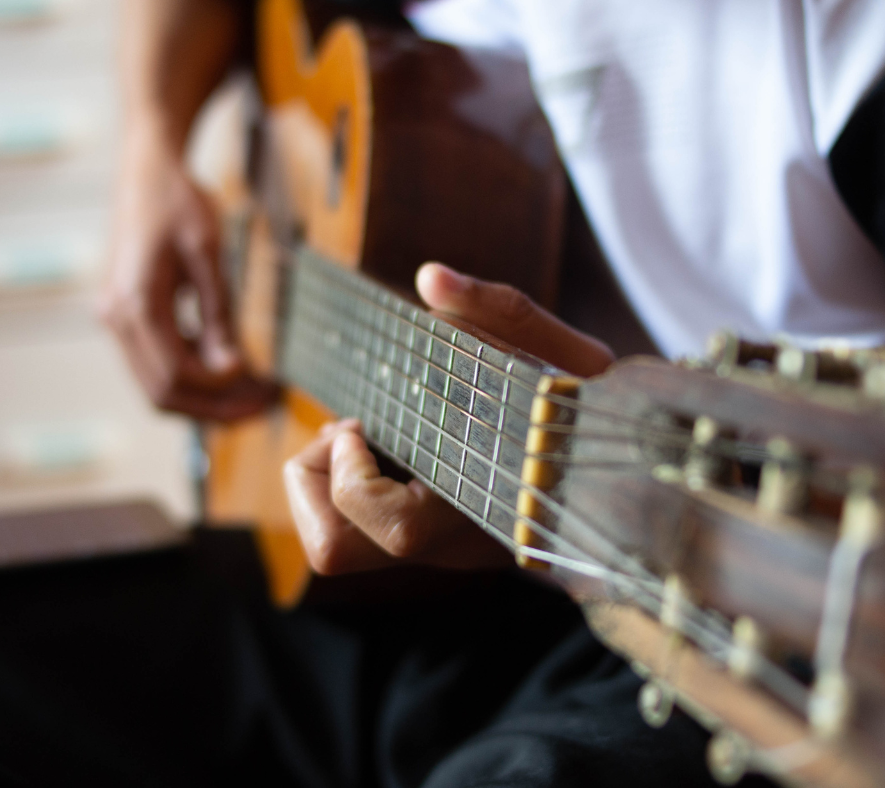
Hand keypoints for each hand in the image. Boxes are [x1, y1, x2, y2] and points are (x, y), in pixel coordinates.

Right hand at [101, 129, 274, 420]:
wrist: (148, 168)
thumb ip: (218, 313)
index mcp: (135, 302)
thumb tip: (231, 368)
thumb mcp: (208, 253)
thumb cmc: (179, 201)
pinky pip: (158, 364)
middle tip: (265, 405)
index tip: (261, 380)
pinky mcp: (127, 318)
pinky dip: (195, 377)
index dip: (221, 387)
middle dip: (217, 407)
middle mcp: (116, 318)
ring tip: (256, 395)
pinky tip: (233, 371)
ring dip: (207, 399)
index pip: (177, 373)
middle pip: (164, 393)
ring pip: (159, 387)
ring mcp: (116, 320)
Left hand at [283, 263, 613, 574]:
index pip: (391, 527)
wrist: (620, 480)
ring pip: (334, 548)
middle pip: (333, 554)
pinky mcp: (426, 542)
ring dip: (322, 484)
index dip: (351, 474)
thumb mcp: (567, 355)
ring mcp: (434, 551)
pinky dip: (342, 485)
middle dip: (311, 482)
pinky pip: (354, 529)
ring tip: (362, 435)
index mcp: (484, 509)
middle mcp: (451, 547)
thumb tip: (432, 278)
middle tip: (349, 431)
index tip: (366, 421)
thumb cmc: (594, 415)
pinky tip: (380, 445)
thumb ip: (503, 311)